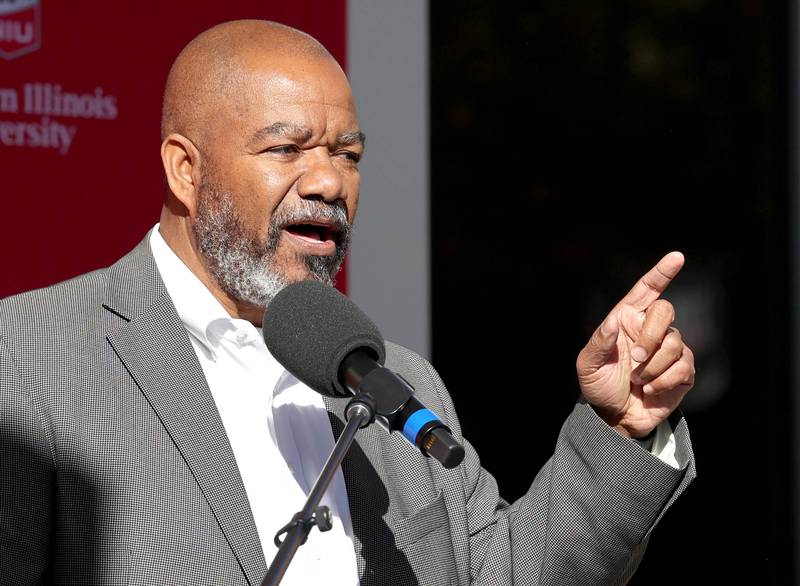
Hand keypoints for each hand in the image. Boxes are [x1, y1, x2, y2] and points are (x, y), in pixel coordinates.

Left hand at [575, 252, 694, 438]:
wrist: (615, 417)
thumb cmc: (599, 386)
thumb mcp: (588, 365)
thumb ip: (599, 342)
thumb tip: (612, 323)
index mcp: (627, 320)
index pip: (647, 290)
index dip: (661, 273)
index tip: (677, 257)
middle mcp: (650, 329)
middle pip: (666, 311)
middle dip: (651, 336)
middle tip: (636, 359)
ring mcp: (669, 348)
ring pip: (675, 342)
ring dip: (653, 366)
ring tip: (638, 380)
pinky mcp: (682, 370)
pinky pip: (683, 366)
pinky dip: (664, 380)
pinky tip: (650, 389)